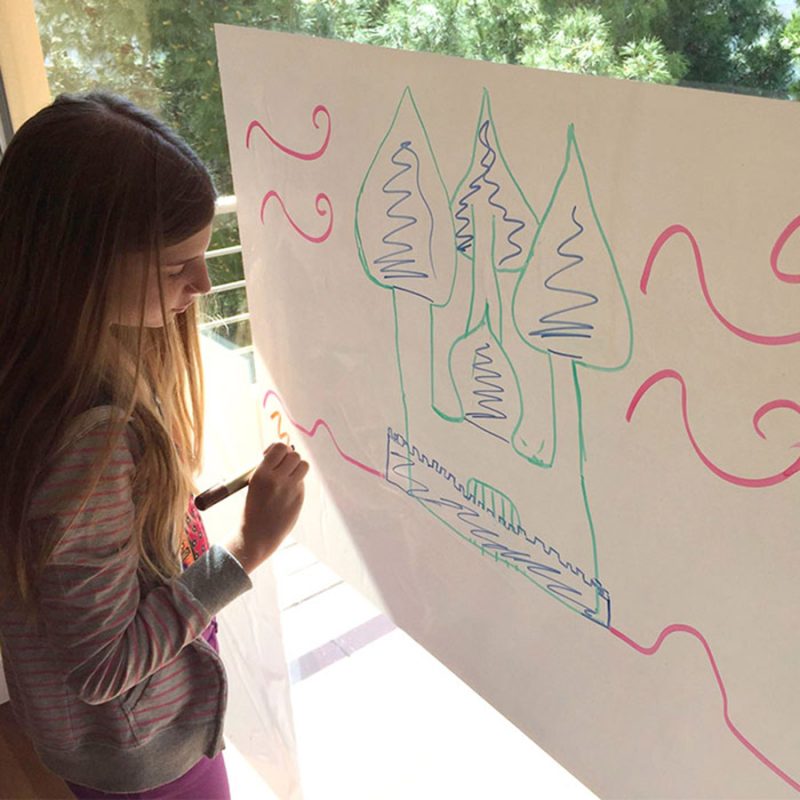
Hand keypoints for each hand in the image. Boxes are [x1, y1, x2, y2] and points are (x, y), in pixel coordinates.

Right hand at [225, 442, 308, 573]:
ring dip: (297, 467)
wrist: (256, 536)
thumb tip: (283, 452)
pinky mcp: (299, 498)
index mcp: (261, 474)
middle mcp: (278, 480)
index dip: (278, 449)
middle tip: (281, 466)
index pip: (280, 448)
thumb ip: (268, 469)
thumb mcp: (253, 484)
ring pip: (303, 465)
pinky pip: (302, 481)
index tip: (271, 456)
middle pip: (294, 455)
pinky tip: (286, 492)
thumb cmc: (251, 508)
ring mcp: (291, 489)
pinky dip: (296, 481)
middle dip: (288, 457)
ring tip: (287, 475)